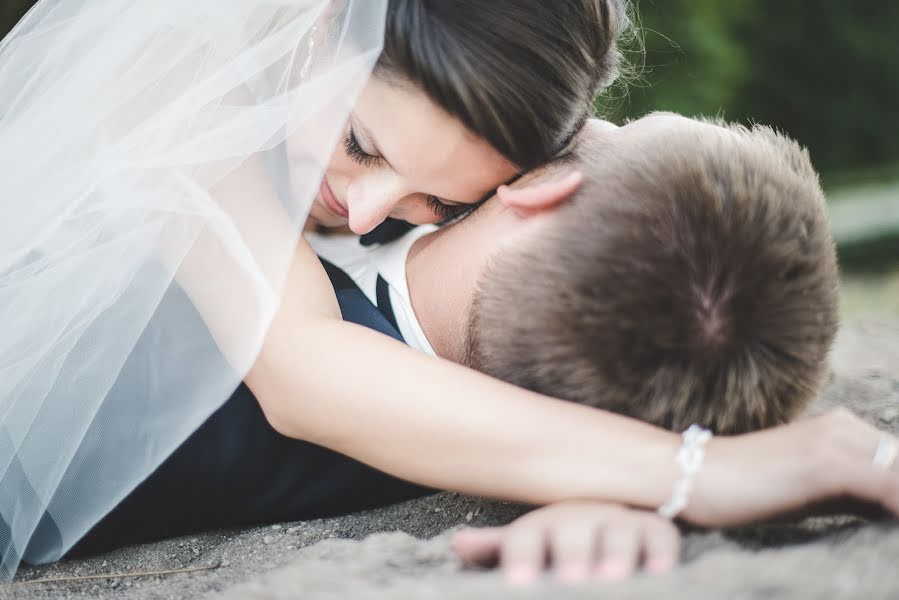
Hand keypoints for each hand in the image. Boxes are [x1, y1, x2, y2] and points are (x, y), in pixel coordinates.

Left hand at [452, 501, 680, 584]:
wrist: (605, 518)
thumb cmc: (557, 546)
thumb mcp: (526, 547)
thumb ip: (497, 550)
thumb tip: (460, 543)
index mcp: (541, 527)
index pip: (525, 539)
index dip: (519, 559)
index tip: (516, 585)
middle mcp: (580, 518)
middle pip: (572, 532)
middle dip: (571, 556)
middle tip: (569, 581)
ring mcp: (619, 522)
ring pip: (619, 534)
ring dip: (616, 556)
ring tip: (611, 578)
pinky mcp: (656, 530)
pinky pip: (662, 537)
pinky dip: (663, 555)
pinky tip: (661, 574)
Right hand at [685, 408, 898, 526]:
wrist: (696, 477)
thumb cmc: (748, 491)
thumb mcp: (814, 493)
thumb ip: (857, 497)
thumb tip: (891, 511)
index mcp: (844, 429)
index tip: (895, 516)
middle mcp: (846, 426)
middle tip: (894, 520)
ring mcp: (836, 440)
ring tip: (894, 526)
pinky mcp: (826, 460)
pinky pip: (892, 488)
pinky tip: (892, 527)